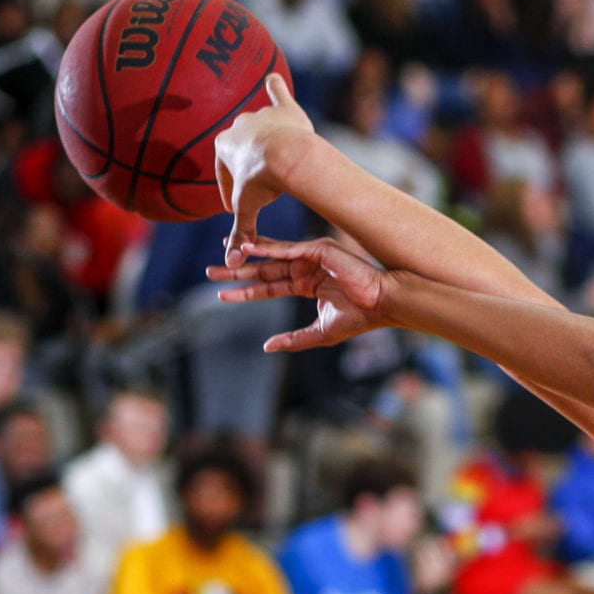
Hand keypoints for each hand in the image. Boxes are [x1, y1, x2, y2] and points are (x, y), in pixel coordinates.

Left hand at [207, 235, 392, 351]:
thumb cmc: (359, 319)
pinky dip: (265, 247)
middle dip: (238, 271)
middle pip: (264, 270)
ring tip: (222, 252)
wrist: (382, 303)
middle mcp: (305, 269)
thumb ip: (294, 339)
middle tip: (211, 272)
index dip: (247, 291)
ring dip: (246, 254)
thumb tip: (267, 347)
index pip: (270, 287)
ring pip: (271, 256)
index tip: (223, 295)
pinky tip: (245, 247)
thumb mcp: (320, 333)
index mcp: (307, 285)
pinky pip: (286, 249)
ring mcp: (310, 257)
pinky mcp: (317, 249)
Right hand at [212, 72, 316, 250]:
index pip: (224, 175)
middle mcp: (237, 125)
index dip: (232, 193)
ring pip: (261, 128)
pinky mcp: (284, 108)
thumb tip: (230, 264)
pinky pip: (278, 92)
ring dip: (265, 138)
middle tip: (260, 184)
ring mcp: (260, 114)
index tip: (240, 207)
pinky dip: (276, 88)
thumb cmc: (264, 182)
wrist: (288, 155)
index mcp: (222, 146)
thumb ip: (240, 233)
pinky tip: (274, 80)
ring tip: (274, 153)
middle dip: (248, 168)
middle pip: (242, 151)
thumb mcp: (248, 208)